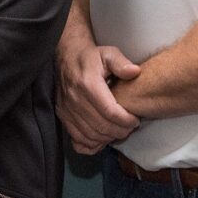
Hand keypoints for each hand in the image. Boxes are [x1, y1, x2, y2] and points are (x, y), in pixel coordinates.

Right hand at [56, 40, 142, 154]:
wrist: (66, 58)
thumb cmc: (91, 57)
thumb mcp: (108, 53)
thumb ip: (122, 63)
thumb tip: (135, 72)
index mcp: (88, 85)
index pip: (110, 112)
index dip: (125, 121)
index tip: (135, 120)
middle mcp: (75, 100)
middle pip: (102, 127)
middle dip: (120, 131)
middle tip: (129, 127)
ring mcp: (67, 110)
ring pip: (91, 135)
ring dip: (108, 138)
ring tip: (118, 131)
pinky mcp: (62, 116)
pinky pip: (77, 139)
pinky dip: (91, 144)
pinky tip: (101, 139)